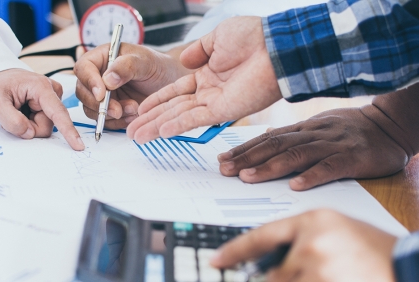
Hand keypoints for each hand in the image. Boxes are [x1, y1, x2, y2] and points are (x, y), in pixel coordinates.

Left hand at [0, 68, 83, 150]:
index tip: (78, 145)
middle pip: (47, 125)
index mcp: (40, 87)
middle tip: (12, 114)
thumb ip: (11, 121)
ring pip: (45, 126)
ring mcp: (53, 98)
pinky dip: (30, 121)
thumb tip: (29, 134)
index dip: (68, 130)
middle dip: (29, 127)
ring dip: (29, 124)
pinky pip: (43, 122)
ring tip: (17, 109)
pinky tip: (23, 110)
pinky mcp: (51, 104)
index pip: (58, 113)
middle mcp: (52, 91)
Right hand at [74, 43, 189, 128]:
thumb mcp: (145, 61)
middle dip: (99, 104)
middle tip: (118, 110)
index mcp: (102, 57)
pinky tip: (132, 116)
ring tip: (133, 108)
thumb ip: (127, 66)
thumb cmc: (157, 67)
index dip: (89, 81)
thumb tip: (107, 79)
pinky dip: (116, 122)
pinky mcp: (109, 110)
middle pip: (83, 92)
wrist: (169, 84)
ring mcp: (102, 95)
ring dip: (110, 115)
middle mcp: (98, 76)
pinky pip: (104, 121)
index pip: (84, 68)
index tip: (102, 94)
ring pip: (91, 109)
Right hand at [126, 16, 281, 143]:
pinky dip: (176, 125)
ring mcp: (214, 102)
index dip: (157, 101)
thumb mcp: (218, 37)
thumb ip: (198, 50)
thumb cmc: (254, 37)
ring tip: (137, 136)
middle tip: (132, 131)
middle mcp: (208, 91)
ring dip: (156, 126)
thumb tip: (184, 60)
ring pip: (178, 116)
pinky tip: (160, 131)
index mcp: (207, 74)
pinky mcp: (223, 110)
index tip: (141, 109)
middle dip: (150, 119)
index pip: (175, 91)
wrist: (276, 47)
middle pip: (172, 108)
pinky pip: (194, 119)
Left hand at [211, 209, 396, 281]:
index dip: (235, 250)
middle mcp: (311, 243)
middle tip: (303, 274)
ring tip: (326, 274)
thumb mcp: (333, 229)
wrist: (405, 264)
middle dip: (278, 280)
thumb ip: (299, 237)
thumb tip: (269, 256)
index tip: (216, 260)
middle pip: (271, 273)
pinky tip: (330, 277)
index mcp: (311, 221)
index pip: (261, 236)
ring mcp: (319, 269)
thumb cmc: (370, 247)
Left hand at [217, 108, 408, 190]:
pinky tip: (296, 185)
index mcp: (304, 129)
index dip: (244, 149)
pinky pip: (330, 167)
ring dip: (270, 167)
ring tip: (248, 177)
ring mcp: (333, 145)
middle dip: (247, 158)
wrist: (390, 125)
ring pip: (297, 155)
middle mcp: (313, 134)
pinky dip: (312, 175)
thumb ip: (293, 136)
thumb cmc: (351, 128)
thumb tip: (264, 138)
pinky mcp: (353, 158)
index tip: (222, 160)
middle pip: (275, 146)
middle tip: (225, 170)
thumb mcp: (318, 127)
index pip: (267, 139)